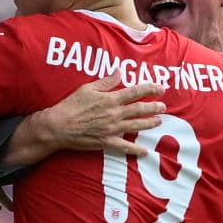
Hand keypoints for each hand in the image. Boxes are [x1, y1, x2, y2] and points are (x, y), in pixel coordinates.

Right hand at [34, 73, 165, 155]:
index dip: (150, 89)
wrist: (59, 126)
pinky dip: (135, 150)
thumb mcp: (88, 88)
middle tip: (163, 106)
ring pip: (136, 126)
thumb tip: (119, 71)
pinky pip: (124, 147)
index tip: (160, 88)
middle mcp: (114, 114)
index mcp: (110, 99)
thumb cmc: (71, 105)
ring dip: (149, 123)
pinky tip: (145, 151)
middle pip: (139, 109)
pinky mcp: (106, 142)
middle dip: (153, 107)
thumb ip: (106, 81)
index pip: (135, 92)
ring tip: (158, 121)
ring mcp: (112, 129)